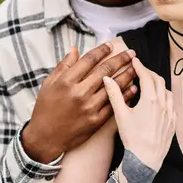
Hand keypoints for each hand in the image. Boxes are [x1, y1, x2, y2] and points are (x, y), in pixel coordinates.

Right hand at [22, 43, 136, 163]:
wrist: (45, 137)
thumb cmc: (45, 108)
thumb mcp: (48, 84)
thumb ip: (63, 66)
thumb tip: (75, 49)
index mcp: (66, 81)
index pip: (89, 60)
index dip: (102, 51)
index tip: (111, 45)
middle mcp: (79, 93)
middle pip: (105, 71)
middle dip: (121, 59)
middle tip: (131, 53)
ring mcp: (89, 107)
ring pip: (113, 87)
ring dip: (127, 75)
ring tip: (136, 67)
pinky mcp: (96, 120)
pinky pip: (114, 104)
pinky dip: (125, 95)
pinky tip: (133, 87)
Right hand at [104, 57, 174, 171]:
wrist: (146, 159)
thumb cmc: (132, 138)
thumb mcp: (121, 115)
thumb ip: (114, 94)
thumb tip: (107, 79)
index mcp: (150, 99)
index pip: (146, 76)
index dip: (140, 66)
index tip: (135, 61)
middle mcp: (163, 103)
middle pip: (158, 80)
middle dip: (149, 73)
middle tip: (140, 71)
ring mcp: (170, 112)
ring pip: (167, 91)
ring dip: (158, 85)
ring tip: (149, 85)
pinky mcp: (173, 121)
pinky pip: (172, 104)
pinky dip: (165, 97)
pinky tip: (159, 101)